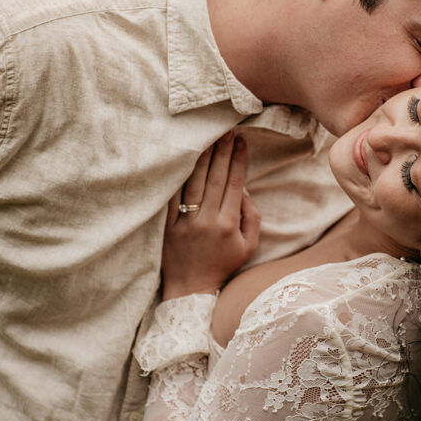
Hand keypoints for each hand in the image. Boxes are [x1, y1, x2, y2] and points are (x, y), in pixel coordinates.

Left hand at [161, 132, 260, 299]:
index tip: (242, 141)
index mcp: (228, 224)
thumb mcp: (249, 246)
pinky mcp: (168, 226)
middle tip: (226, 130)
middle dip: (222, 151)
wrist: (191, 290)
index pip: (235, 184)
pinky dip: (179, 176)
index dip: (239, 160)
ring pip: (195, 182)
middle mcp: (207, 220)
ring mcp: (185, 222)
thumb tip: (244, 190)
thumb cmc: (223, 266)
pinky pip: (173, 196)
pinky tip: (184, 159)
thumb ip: (252, 217)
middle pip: (215, 177)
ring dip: (202, 157)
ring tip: (208, 137)